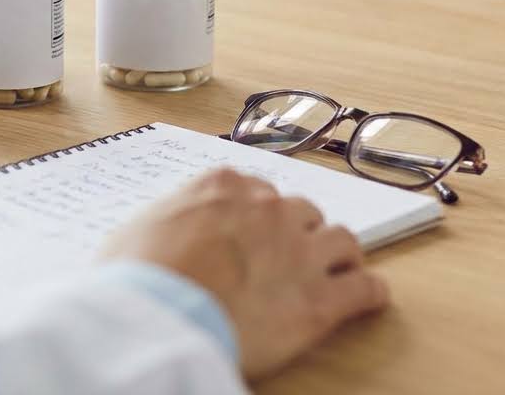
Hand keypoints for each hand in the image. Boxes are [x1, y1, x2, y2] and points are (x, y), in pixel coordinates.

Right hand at [100, 167, 389, 379]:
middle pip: (301, 211)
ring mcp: (300, 251)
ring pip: (342, 240)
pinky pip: (366, 288)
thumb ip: (165, 221)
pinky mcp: (321, 301)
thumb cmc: (137, 277)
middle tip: (287, 256)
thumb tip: (161, 236)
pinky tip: (366, 300)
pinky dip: (369, 294)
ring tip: (333, 272)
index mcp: (225, 186)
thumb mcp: (136, 231)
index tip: (251, 231)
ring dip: (337, 256)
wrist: (158, 318)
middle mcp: (269, 209)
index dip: (255, 215)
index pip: (256, 189)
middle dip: (296, 232)